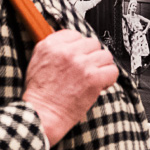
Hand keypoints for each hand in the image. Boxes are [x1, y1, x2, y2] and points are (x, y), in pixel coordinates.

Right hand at [22, 30, 118, 144]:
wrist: (41, 114)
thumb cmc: (39, 94)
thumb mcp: (37, 62)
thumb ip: (54, 49)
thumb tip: (72, 45)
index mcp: (51, 45)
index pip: (75, 35)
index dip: (79, 48)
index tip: (79, 57)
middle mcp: (66, 52)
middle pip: (92, 43)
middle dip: (91, 56)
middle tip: (87, 69)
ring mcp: (81, 64)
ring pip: (105, 55)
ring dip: (102, 67)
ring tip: (94, 77)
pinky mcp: (93, 78)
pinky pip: (112, 70)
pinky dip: (109, 79)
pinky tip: (100, 85)